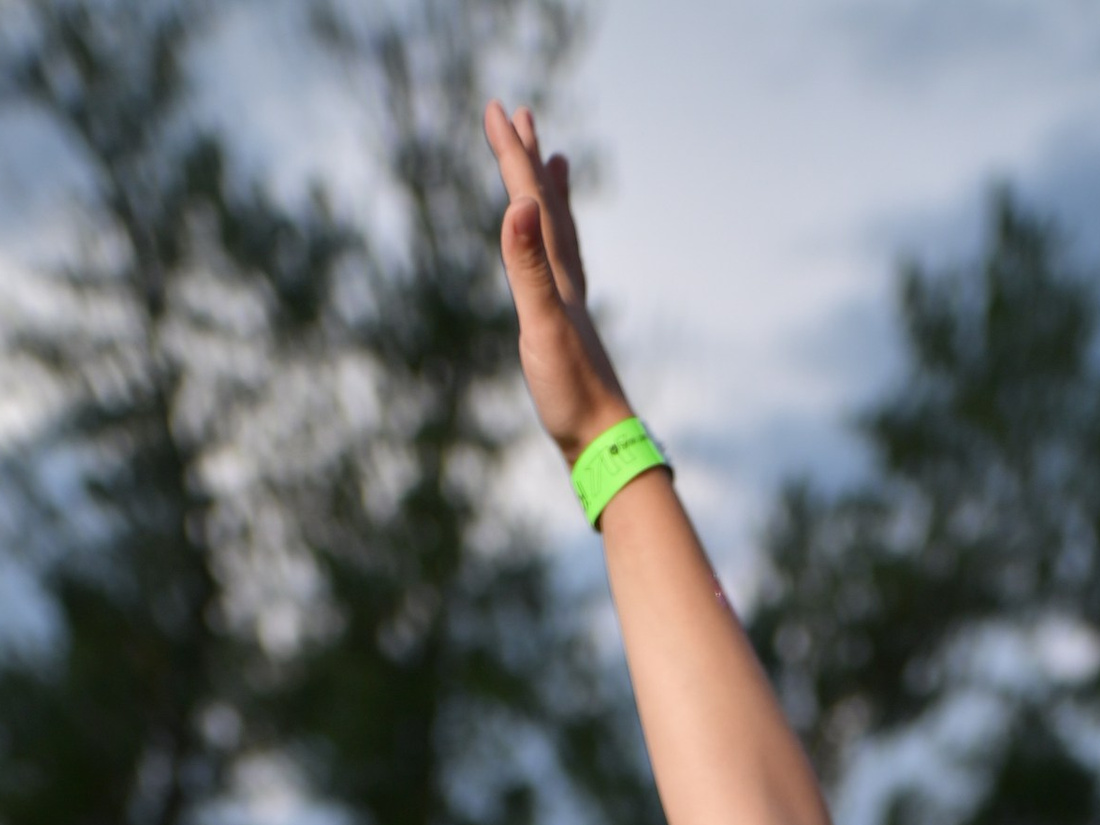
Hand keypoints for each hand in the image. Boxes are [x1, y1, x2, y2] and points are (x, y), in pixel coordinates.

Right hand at [485, 101, 630, 456]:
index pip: (530, 200)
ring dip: (551, 195)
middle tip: (522, 116)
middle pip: (547, 205)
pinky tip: (553, 253)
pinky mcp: (568, 328)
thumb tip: (517, 207)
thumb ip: (527, 267)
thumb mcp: (540, 325)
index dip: (512, 154)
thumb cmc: (570, 390)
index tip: (497, 110)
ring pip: (559, 233)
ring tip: (554, 165)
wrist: (602, 439)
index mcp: (555, 273)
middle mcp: (566, 279)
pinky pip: (561, 268)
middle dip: (529, 160)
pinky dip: (556, 245)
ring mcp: (569, 303)